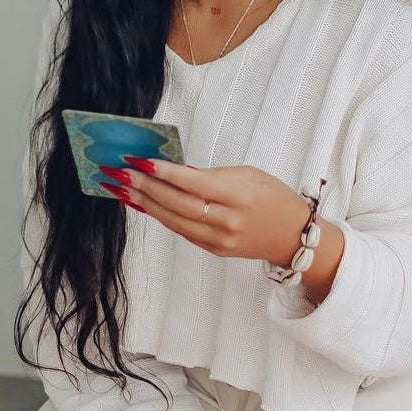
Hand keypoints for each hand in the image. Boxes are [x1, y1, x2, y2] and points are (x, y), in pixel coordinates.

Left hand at [102, 159, 311, 270]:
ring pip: (173, 220)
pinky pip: (180, 230)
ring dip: (143, 203)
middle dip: (144, 187)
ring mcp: (218, 239)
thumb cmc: (273, 197)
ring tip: (120, 187)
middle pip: (177, 204)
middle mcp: (227, 221)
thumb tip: (175, 170)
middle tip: (118, 171)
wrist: (293, 236)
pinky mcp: (212, 250)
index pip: (194, 183)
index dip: (164, 173)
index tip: (139, 160)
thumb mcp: (249, 174)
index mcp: (239, 196)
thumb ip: (212, 175)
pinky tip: (141, 203)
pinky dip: (159, 215)